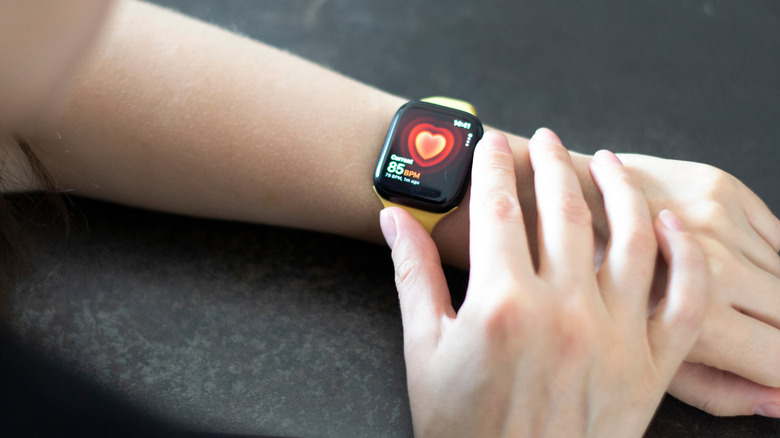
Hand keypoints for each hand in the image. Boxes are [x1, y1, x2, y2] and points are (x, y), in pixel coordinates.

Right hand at [380, 130, 705, 436]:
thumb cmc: (460, 427)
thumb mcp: (423, 349)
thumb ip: (412, 274)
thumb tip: (391, 219)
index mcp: (501, 305)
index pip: (497, 207)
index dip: (493, 165)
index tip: (493, 143)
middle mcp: (563, 312)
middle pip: (564, 210)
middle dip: (551, 163)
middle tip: (544, 139)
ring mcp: (615, 338)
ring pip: (631, 238)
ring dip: (620, 188)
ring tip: (606, 161)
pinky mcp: (650, 367)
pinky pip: (684, 298)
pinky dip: (683, 255)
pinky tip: (669, 224)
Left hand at [614, 153, 779, 415]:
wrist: (560, 214)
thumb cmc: (594, 297)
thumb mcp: (641, 364)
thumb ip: (717, 390)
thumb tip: (777, 401)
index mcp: (697, 321)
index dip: (779, 368)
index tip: (766, 363)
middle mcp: (718, 267)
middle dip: (775, 330)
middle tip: (740, 331)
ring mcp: (721, 223)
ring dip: (768, 292)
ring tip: (728, 298)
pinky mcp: (722, 188)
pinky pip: (779, 236)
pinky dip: (765, 258)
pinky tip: (728, 263)